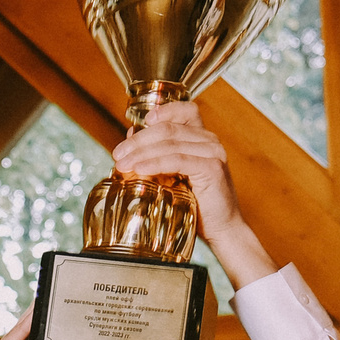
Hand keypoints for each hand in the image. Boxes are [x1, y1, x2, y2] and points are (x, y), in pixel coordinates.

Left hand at [113, 102, 273, 287]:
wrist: (221, 229)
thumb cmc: (197, 204)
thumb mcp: (171, 175)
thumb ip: (155, 153)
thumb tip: (131, 134)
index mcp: (202, 137)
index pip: (184, 110)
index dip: (162, 111)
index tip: (139, 123)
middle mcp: (210, 141)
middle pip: (168, 128)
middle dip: (138, 141)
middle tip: (118, 154)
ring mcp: (213, 152)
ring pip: (169, 143)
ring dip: (141, 153)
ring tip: (122, 165)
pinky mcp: (212, 168)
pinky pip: (177, 160)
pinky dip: (155, 164)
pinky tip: (140, 170)